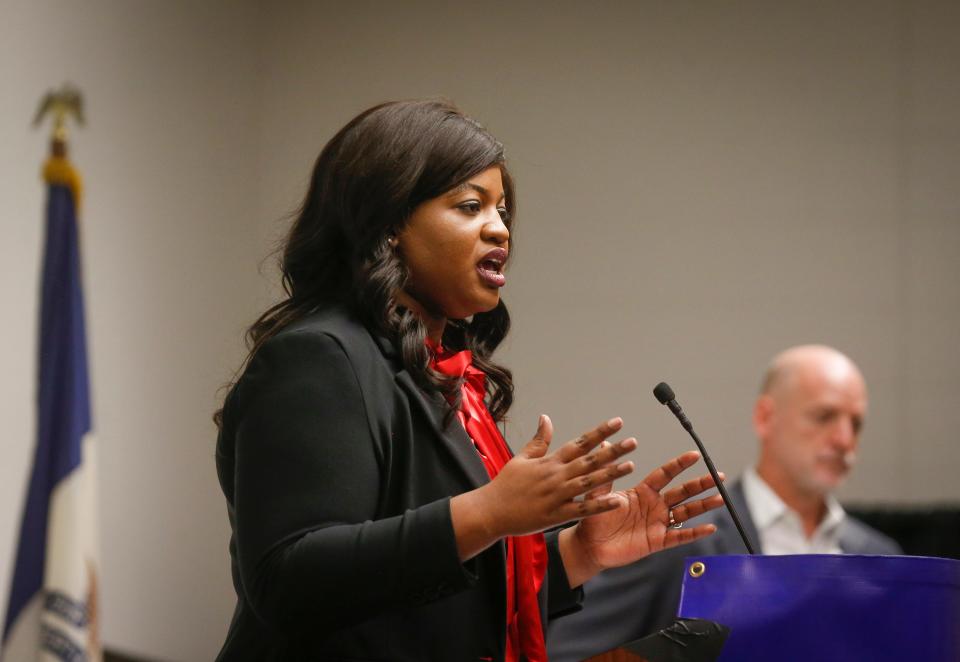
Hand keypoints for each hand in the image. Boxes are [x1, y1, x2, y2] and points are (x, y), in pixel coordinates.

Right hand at [449, 415, 636, 559]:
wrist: (491, 511)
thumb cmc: (505, 484)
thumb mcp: (521, 458)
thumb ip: (539, 440)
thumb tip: (546, 418)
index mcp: (549, 461)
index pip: (580, 443)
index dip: (600, 432)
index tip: (617, 423)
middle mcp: (556, 476)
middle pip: (590, 460)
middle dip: (613, 451)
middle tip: (633, 442)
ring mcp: (557, 496)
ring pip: (589, 482)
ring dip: (611, 474)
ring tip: (631, 466)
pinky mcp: (556, 515)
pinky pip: (583, 510)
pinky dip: (600, 506)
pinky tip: (617, 501)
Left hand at [559, 450, 724, 586]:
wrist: (589, 545)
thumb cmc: (593, 518)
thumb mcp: (599, 494)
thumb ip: (605, 472)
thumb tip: (605, 443)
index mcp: (642, 492)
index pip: (665, 474)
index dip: (679, 464)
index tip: (695, 455)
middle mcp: (654, 506)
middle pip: (682, 492)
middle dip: (700, 483)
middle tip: (718, 475)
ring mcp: (657, 523)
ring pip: (686, 512)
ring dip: (703, 505)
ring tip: (721, 498)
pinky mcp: (657, 541)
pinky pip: (680, 536)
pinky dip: (695, 533)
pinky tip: (710, 526)